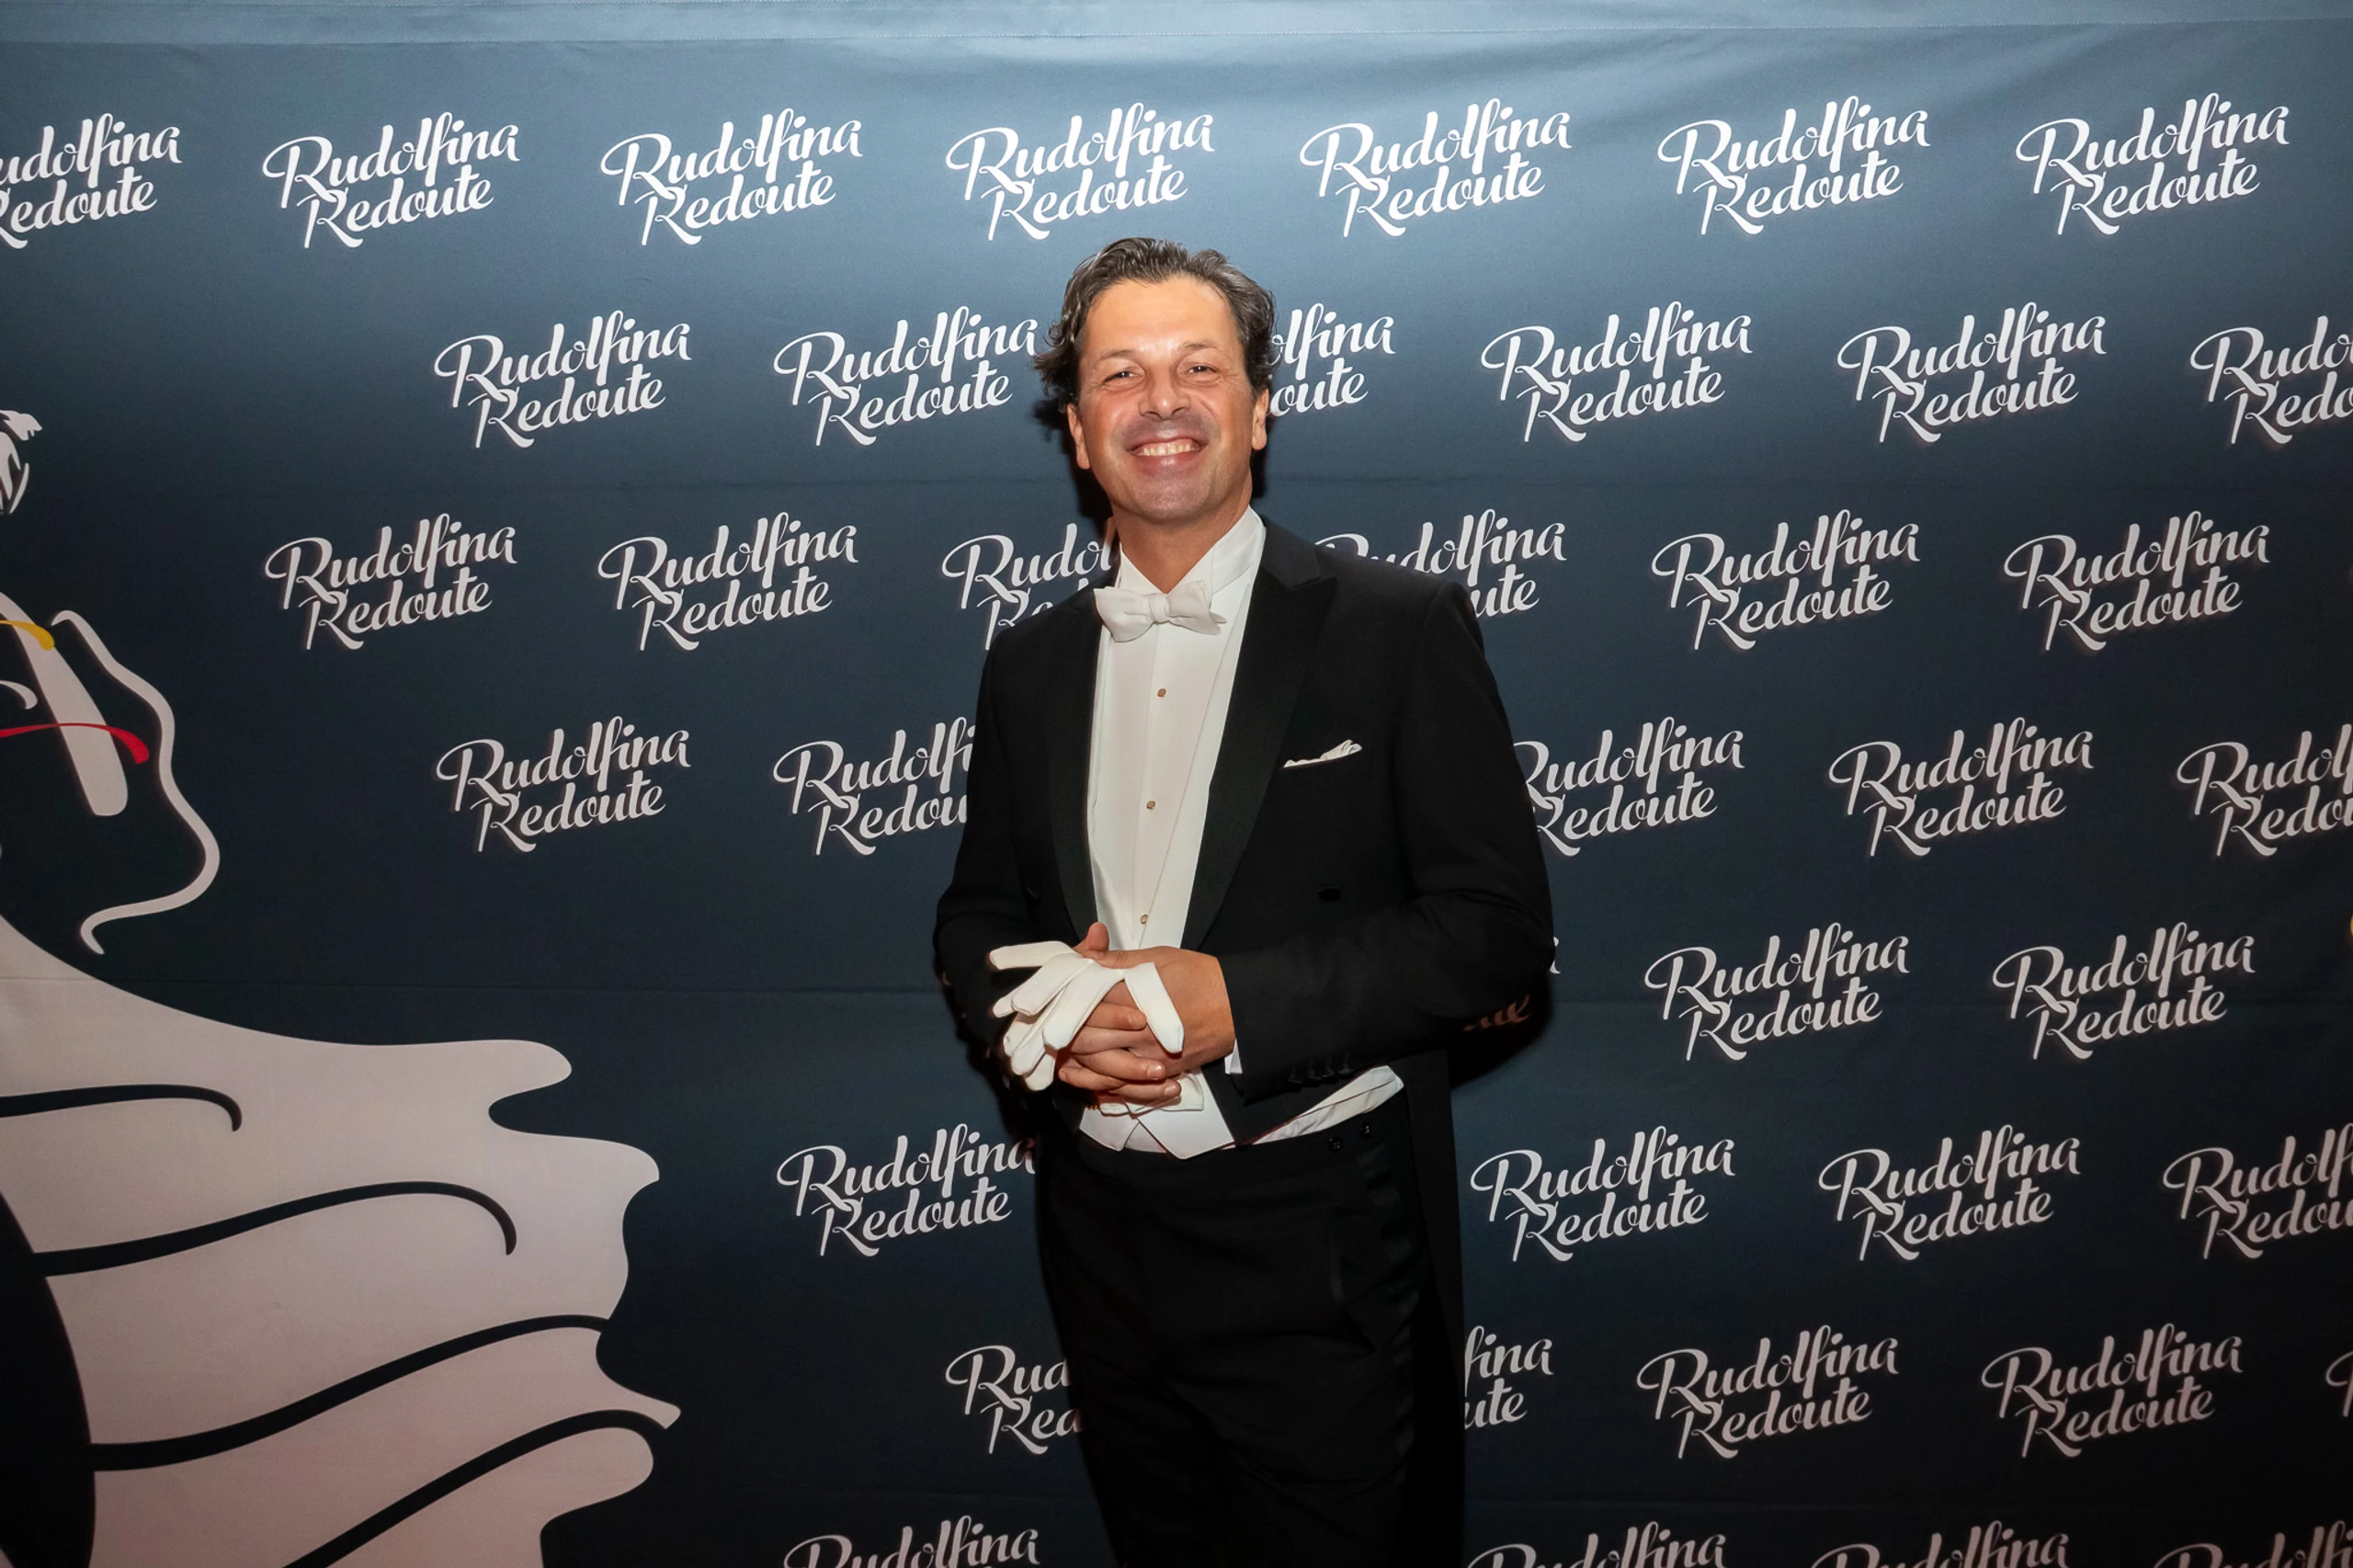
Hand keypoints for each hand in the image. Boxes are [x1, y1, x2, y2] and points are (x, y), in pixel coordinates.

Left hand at [1057, 932, 1236, 1106]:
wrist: (1240, 1007)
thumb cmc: (1201, 977)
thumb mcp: (1160, 958)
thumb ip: (1119, 960)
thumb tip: (1087, 955)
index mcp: (1135, 998)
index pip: (1086, 1005)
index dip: (1065, 1005)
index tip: (1050, 1002)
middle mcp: (1139, 1032)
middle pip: (1088, 1040)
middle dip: (1065, 1037)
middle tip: (1048, 1033)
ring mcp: (1151, 1056)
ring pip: (1103, 1068)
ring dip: (1079, 1065)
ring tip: (1059, 1059)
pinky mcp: (1165, 1071)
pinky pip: (1127, 1086)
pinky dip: (1104, 1086)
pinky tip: (1088, 1082)